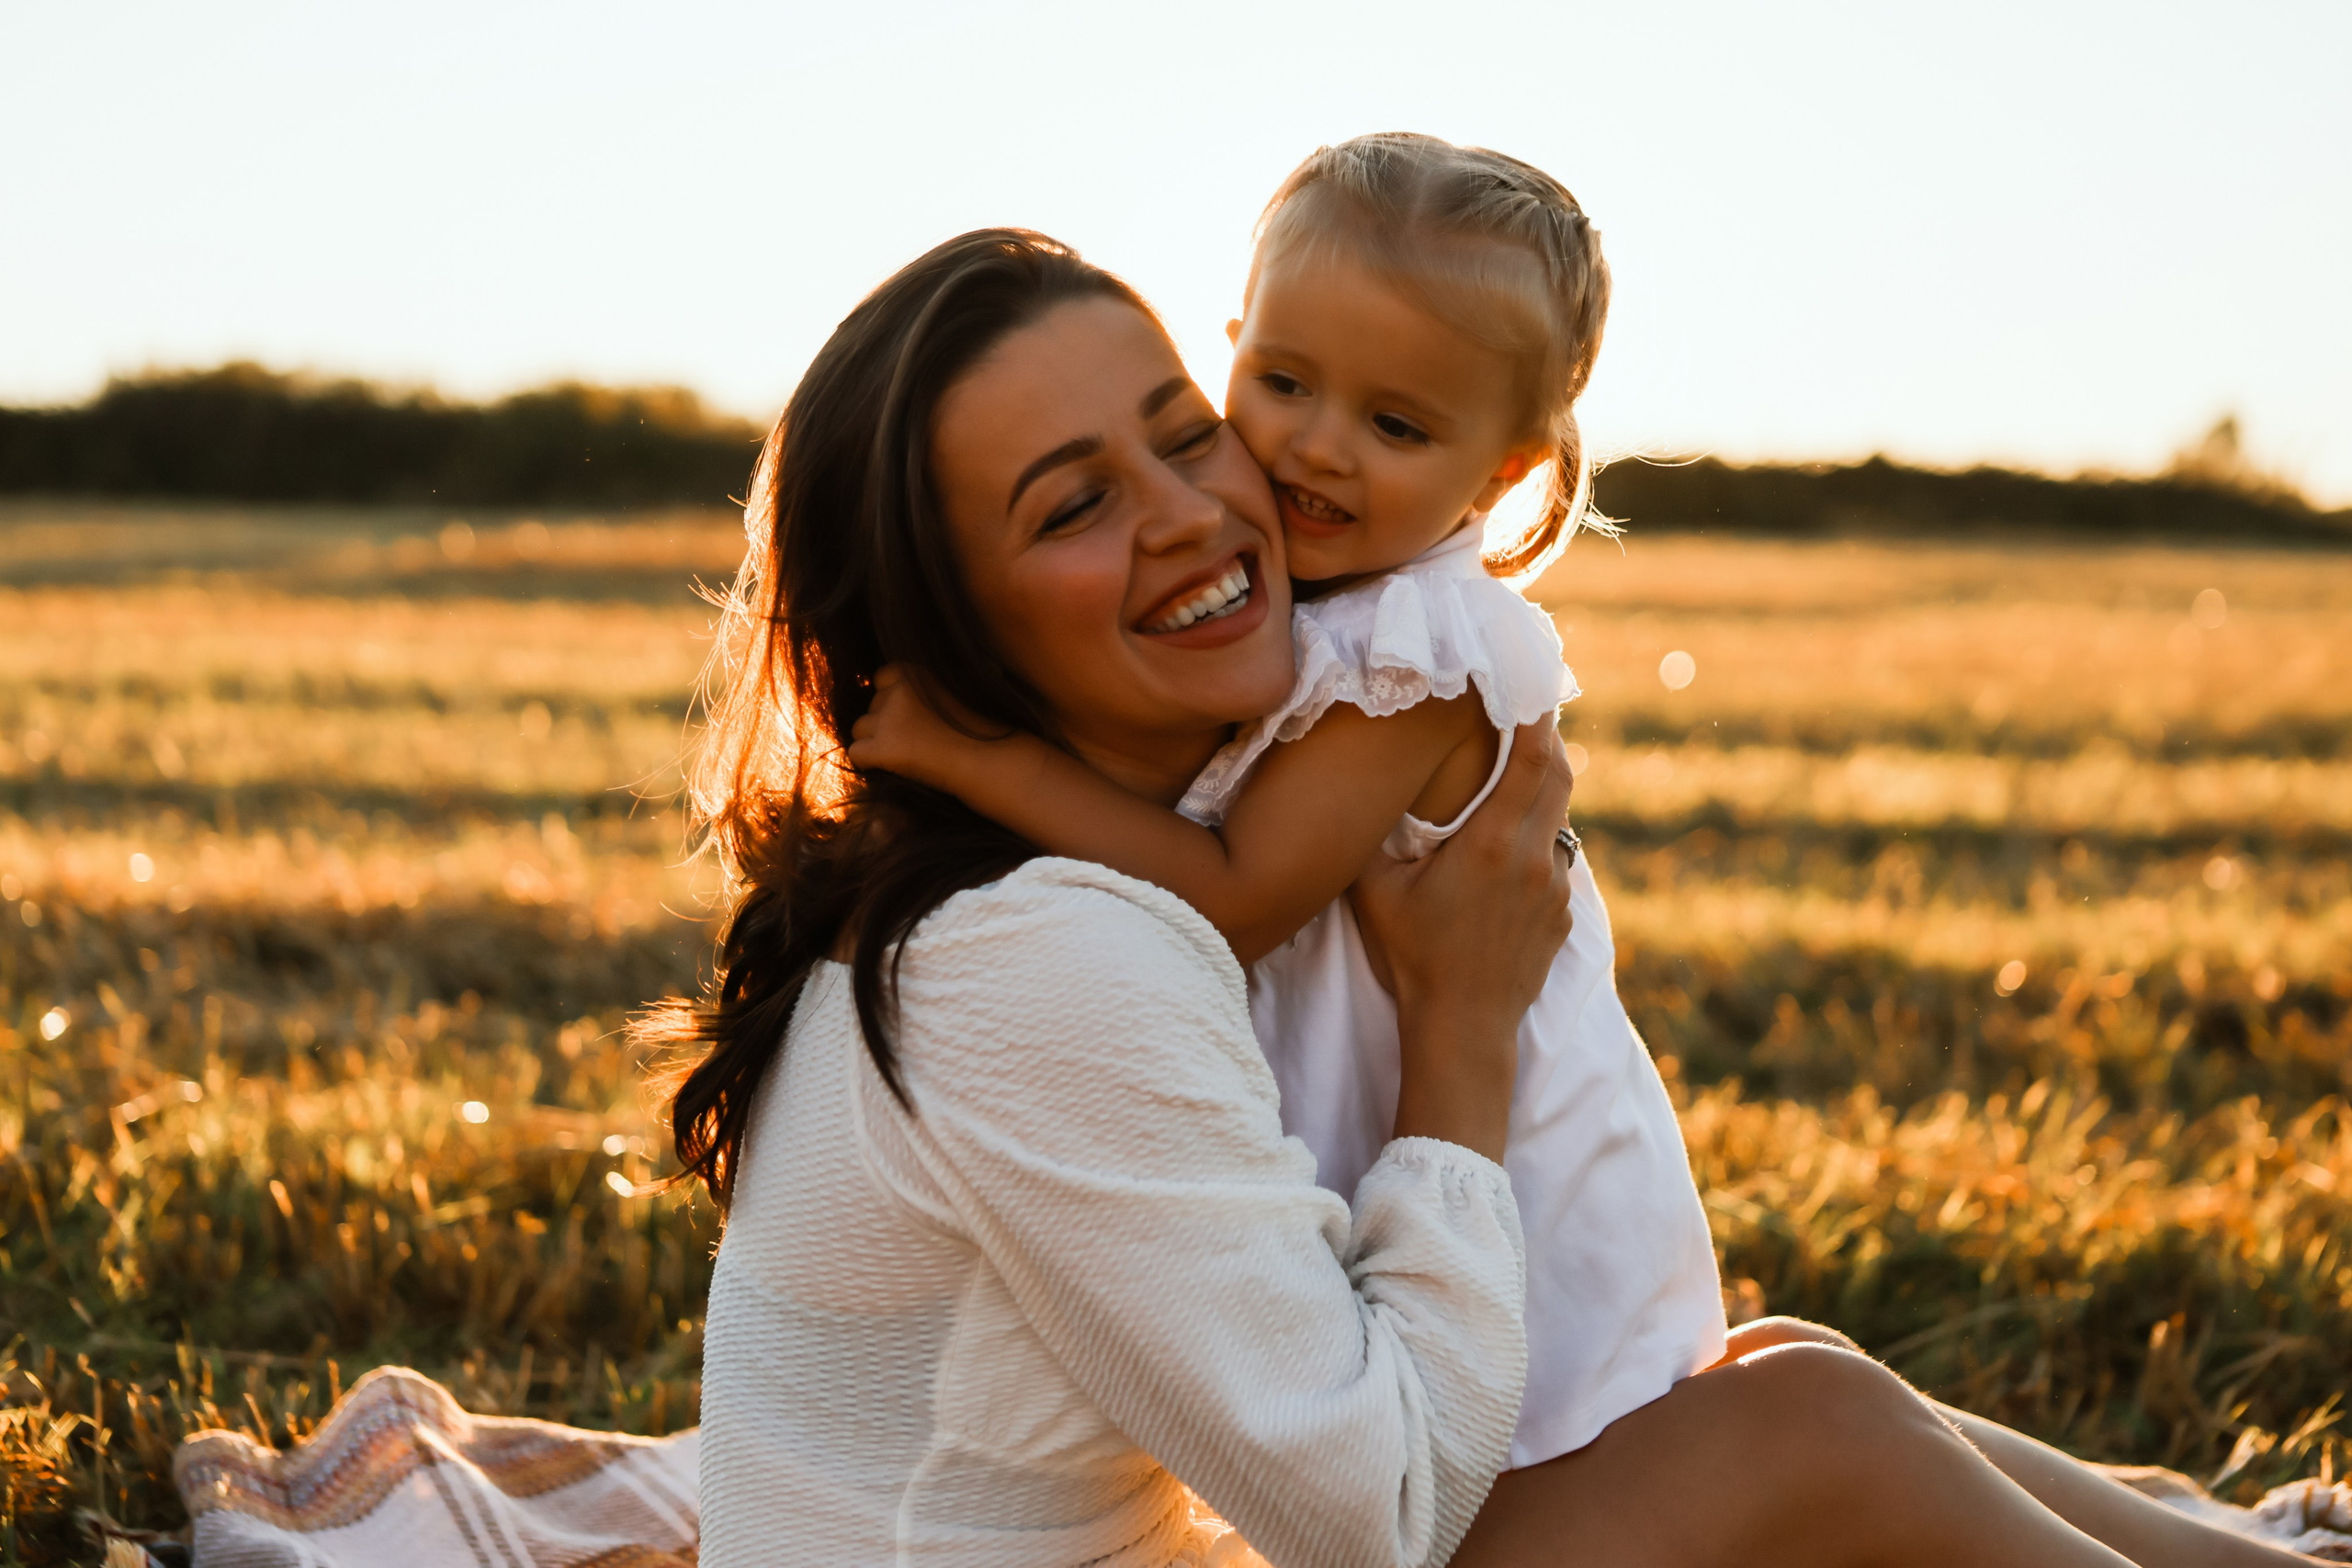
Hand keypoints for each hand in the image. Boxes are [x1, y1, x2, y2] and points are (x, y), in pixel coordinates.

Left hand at [845, 665, 988, 788]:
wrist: (988, 760)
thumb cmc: (977, 731)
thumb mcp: (951, 693)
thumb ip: (923, 691)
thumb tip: (897, 702)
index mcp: (914, 674)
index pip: (882, 677)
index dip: (891, 699)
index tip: (908, 716)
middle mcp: (897, 691)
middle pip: (871, 706)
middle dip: (884, 723)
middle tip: (913, 741)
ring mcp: (888, 720)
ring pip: (860, 729)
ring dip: (875, 742)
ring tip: (906, 756)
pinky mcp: (883, 748)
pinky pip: (857, 754)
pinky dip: (868, 763)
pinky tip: (891, 768)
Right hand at [1348, 722, 1575, 1160]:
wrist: (1463, 1028)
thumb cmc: (1413, 957)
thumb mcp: (1377, 890)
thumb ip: (1376, 835)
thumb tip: (1365, 788)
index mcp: (1494, 844)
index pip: (1531, 758)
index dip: (1535, 714)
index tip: (1528, 683)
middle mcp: (1536, 859)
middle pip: (1560, 774)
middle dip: (1547, 736)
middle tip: (1529, 707)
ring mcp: (1556, 888)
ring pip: (1560, 818)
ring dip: (1543, 790)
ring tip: (1516, 772)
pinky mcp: (1563, 915)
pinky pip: (1557, 859)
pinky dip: (1539, 838)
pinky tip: (1509, 847)